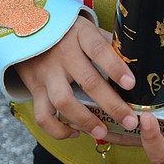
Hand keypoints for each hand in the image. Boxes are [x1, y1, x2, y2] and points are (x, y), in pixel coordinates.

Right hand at [13, 16, 137, 140]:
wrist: (29, 30)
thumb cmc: (69, 33)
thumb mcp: (88, 30)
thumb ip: (108, 45)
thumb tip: (135, 62)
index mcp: (80, 35)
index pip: (98, 49)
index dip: (115, 66)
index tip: (130, 84)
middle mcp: (63, 54)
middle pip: (88, 81)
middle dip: (111, 104)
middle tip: (130, 120)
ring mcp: (48, 73)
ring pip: (64, 101)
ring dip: (85, 120)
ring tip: (102, 132)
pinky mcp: (36, 89)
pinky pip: (43, 115)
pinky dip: (58, 129)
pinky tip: (75, 133)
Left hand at [104, 88, 163, 163]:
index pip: (159, 152)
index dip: (151, 139)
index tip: (149, 119)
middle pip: (135, 141)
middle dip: (120, 129)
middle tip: (111, 109)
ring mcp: (161, 123)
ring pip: (130, 127)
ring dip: (113, 117)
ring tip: (97, 102)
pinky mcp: (159, 106)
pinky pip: (136, 108)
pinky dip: (123, 101)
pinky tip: (112, 87)